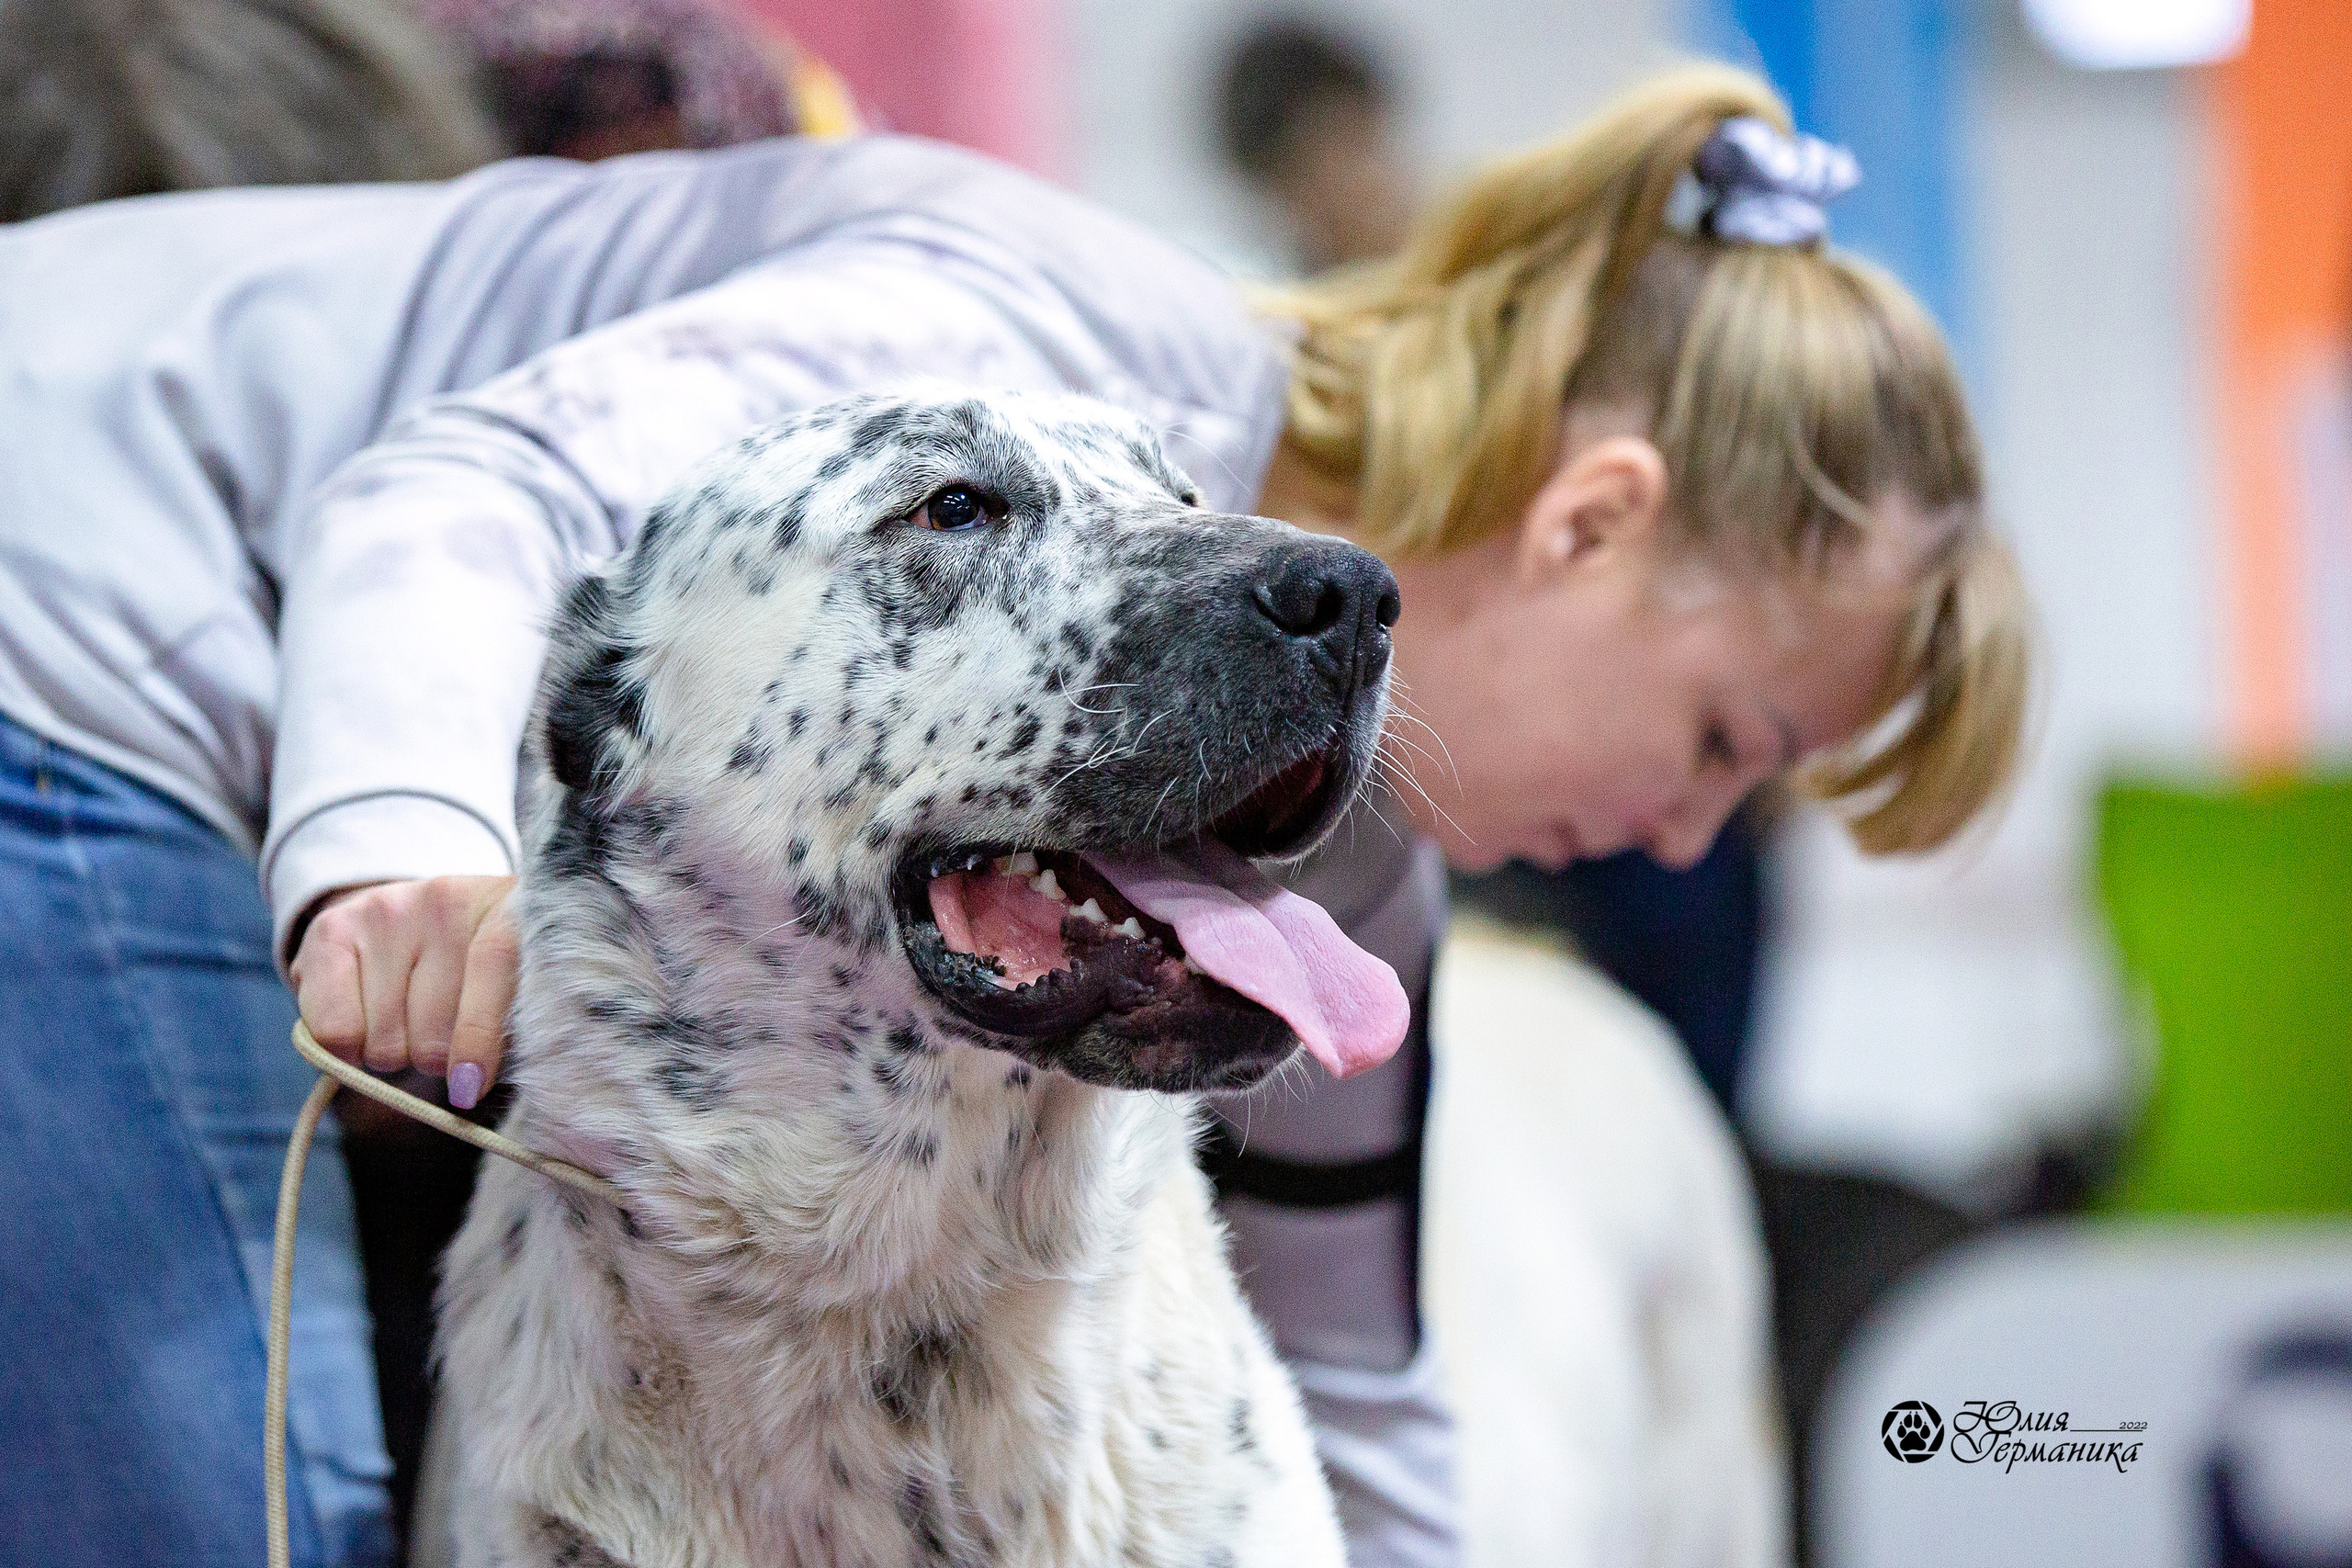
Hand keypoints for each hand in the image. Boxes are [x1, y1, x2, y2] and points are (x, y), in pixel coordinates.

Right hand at [290, 876, 519, 1108]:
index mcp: (507, 908)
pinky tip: (362, 1028)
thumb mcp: (519, 994)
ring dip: (395, 1052)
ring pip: (384, 1038)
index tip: (471, 1086)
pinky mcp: (332, 928)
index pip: (492, 961)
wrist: (425, 924)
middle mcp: (443, 899)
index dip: (479, 1032)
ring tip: (405, 1023)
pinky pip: (333, 1028)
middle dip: (435, 1057)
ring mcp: (385, 909)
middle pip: (431, 1024)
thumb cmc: (486, 978)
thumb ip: (513, 1031)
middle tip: (440, 1039)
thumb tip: (474, 1087)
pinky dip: (346, 1051)